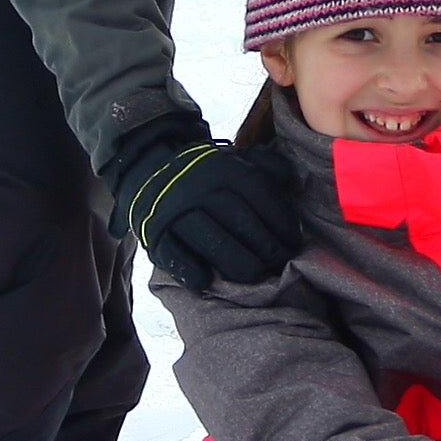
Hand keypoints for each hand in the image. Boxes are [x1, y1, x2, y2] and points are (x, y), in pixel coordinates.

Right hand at [107, 113, 297, 289]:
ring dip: (237, 262)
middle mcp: (198, 187)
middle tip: (279, 263)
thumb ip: (264, 164)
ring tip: (255, 275)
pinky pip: (175, 255)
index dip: (281, 222)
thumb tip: (288, 178)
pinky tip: (207, 281)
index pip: (259, 195)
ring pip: (211, 240)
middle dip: (266, 246)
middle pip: (239, 220)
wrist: (147, 169)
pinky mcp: (155, 233)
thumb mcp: (233, 159)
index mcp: (222, 168)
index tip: (293, 242)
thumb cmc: (202, 172)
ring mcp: (175, 211)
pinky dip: (191, 270)